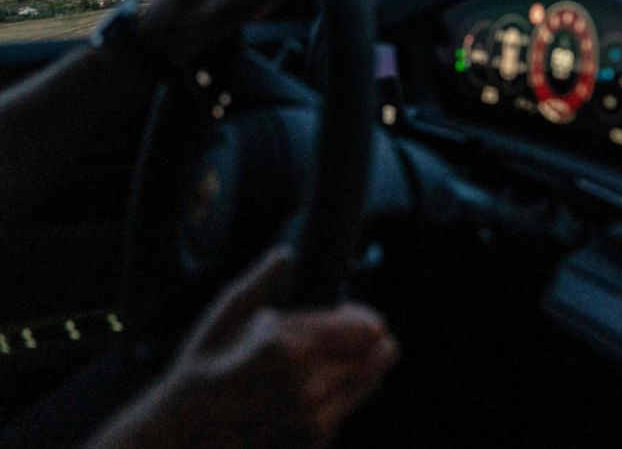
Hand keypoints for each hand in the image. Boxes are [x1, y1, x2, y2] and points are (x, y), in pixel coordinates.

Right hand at [92, 248, 398, 447]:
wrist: (180, 438)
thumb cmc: (198, 374)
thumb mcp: (221, 320)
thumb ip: (259, 283)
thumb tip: (285, 255)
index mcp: (288, 348)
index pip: (369, 327)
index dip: (359, 317)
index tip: (342, 315)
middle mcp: (309, 386)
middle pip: (379, 355)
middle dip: (365, 343)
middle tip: (340, 340)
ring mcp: (313, 421)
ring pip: (369, 382)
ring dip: (356, 369)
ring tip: (316, 366)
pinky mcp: (314, 443)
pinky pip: (347, 409)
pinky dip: (337, 398)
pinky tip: (302, 395)